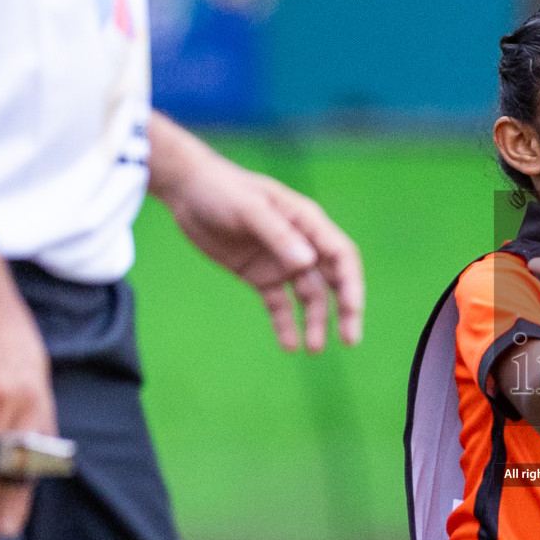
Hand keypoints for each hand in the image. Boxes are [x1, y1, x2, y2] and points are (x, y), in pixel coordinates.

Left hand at [158, 151, 363, 351]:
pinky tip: (289, 346)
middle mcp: (302, 245)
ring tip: (312, 350)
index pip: (341, 257)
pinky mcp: (260, 276)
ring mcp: (281, 262)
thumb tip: (307, 263)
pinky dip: (285, 324)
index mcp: (308, 223)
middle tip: (350, 341)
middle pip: (333, 282)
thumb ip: (278, 235)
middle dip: (345, 311)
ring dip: (314, 323)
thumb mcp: (249, 209)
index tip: (352, 311)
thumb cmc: (222, 190)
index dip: (352, 284)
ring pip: (308, 298)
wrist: (187, 191)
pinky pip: (278, 304)